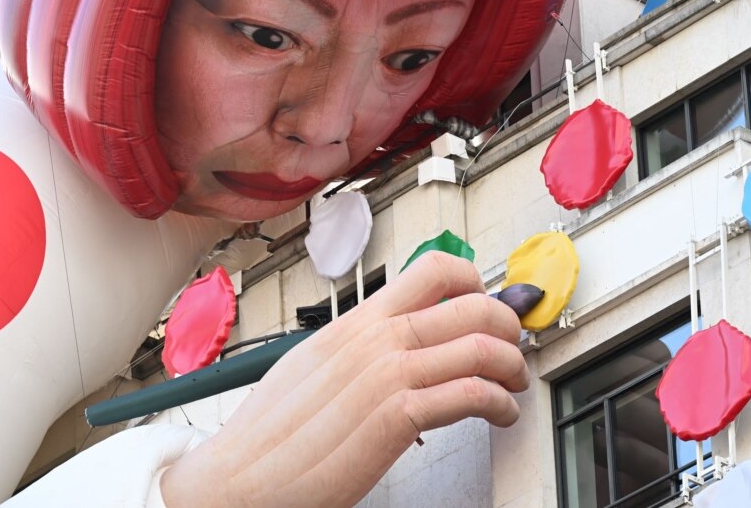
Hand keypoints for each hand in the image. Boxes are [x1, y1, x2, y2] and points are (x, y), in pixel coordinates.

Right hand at [160, 252, 527, 506]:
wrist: (236, 479)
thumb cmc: (270, 433)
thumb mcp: (314, 365)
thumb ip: (360, 345)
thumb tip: (397, 334)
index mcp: (356, 322)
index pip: (433, 270)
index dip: (476, 281)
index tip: (488, 303)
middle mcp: (374, 340)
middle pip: (472, 305)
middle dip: (509, 326)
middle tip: (514, 348)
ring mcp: (386, 375)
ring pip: (481, 346)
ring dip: (513, 366)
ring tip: (513, 384)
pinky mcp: (395, 417)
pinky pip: (471, 393)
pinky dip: (501, 403)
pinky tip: (499, 414)